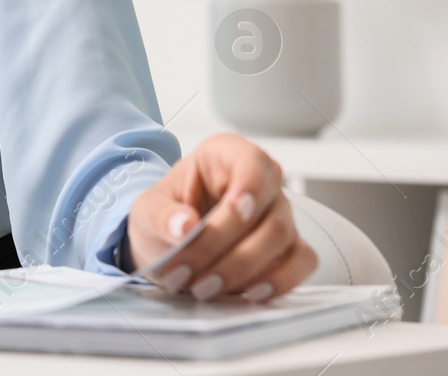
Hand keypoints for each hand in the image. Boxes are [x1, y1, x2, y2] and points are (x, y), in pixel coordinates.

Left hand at [126, 132, 317, 301]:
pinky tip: (249, 293)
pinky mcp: (289, 247)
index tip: (236, 209)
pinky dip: (279, 281)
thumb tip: (185, 226)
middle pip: (264, 212)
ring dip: (243, 270)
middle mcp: (262, 181)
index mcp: (226, 155)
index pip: (251, 162)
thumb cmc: (165, 216)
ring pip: (282, 239)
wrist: (168, 244)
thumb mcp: (146, 210)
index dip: (250, 186)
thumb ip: (161, 214)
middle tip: (190, 272)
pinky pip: (301, 263)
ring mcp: (280, 214)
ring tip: (204, 287)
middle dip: (226, 247)